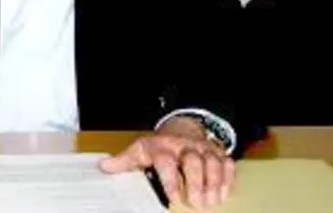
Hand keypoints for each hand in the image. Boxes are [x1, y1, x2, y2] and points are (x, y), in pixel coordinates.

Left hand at [100, 117, 234, 207]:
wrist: (181, 128)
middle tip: (197, 203)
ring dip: (214, 184)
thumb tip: (104, 167)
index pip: (167, 162)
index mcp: (163, 148)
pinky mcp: (218, 153)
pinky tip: (224, 193)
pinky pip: (228, 164)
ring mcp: (204, 149)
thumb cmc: (159, 146)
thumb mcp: (140, 151)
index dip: (171, 180)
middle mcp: (185, 147)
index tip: (174, 198)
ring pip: (213, 163)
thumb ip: (125, 161)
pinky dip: (228, 179)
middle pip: (194, 162)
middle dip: (196, 183)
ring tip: (211, 201)